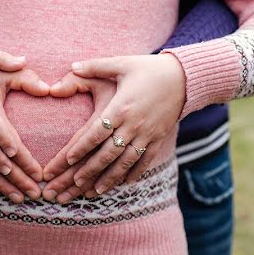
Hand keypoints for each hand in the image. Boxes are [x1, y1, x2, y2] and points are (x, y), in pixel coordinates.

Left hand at [41, 54, 185, 202]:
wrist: (184, 77)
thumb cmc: (149, 68)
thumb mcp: (122, 63)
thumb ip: (95, 66)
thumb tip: (72, 66)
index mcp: (121, 107)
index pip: (97, 132)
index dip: (82, 147)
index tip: (68, 160)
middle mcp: (134, 124)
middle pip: (109, 153)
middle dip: (91, 170)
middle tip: (75, 183)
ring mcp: (147, 134)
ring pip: (126, 162)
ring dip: (110, 177)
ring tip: (96, 191)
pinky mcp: (159, 138)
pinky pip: (145, 160)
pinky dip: (134, 173)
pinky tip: (123, 183)